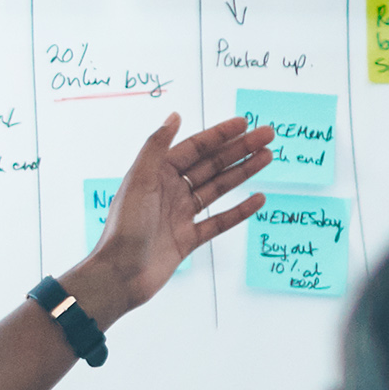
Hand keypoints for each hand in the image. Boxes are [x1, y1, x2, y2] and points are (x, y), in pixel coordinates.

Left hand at [65, 111, 274, 324]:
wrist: (120, 274)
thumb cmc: (124, 227)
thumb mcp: (139, 180)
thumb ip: (156, 147)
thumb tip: (175, 115)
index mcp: (157, 174)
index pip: (195, 148)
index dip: (220, 135)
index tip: (245, 123)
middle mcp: (170, 191)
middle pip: (212, 165)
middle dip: (240, 149)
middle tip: (267, 136)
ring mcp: (181, 215)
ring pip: (218, 189)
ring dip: (243, 172)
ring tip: (268, 158)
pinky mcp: (188, 239)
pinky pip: (220, 221)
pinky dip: (239, 210)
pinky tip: (258, 199)